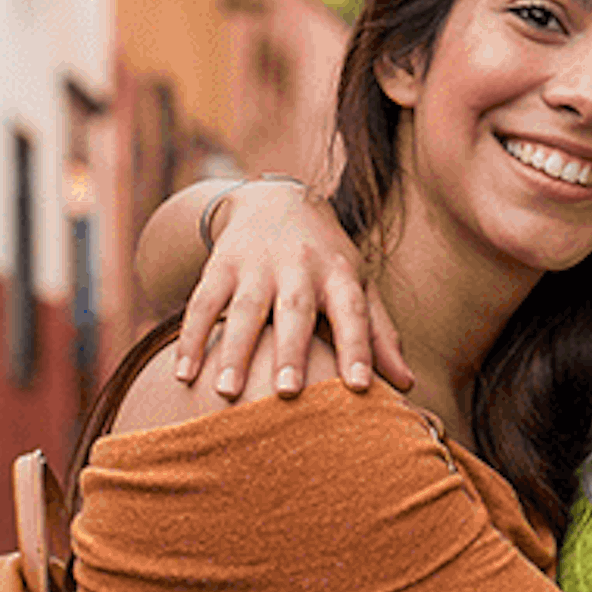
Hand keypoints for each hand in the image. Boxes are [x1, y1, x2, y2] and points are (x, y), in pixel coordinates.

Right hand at [177, 182, 411, 400]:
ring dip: (234, 350)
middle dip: (290, 350)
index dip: (358, 347)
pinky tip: (183, 373)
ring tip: (227, 392)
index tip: (359, 387)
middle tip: (286, 393)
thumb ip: (380, 333)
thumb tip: (408, 384)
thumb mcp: (358, 285)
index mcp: (339, 273)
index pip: (353, 311)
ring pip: (244, 308)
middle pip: (295, 309)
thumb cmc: (326, 259)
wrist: (275, 199)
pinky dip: (192, 337)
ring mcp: (256, 263)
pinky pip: (202, 302)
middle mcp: (299, 266)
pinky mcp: (220, 264)